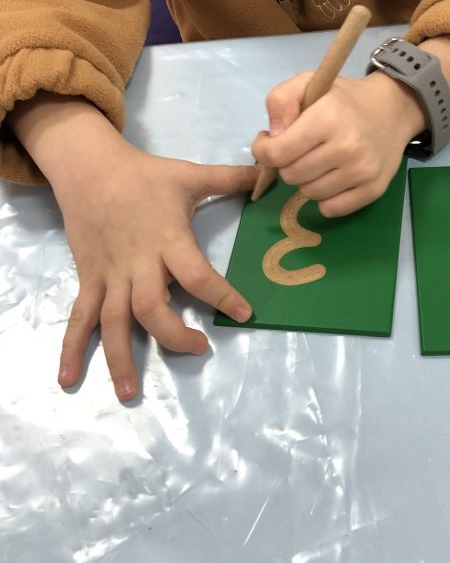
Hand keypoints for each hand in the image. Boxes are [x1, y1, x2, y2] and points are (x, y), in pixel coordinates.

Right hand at [53, 140, 256, 401]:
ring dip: (120, 358)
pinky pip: (80, 316)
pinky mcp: (89, 278)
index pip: (196, 275)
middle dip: (173, 335)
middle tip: (200, 348)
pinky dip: (71, 347)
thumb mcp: (189, 174)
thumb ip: (230, 178)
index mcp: (168, 239)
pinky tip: (68, 377)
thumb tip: (268, 171)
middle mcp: (138, 263)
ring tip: (130, 394)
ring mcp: (110, 274)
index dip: (221, 295)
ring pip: (113, 321)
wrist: (89, 168)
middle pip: (150, 308)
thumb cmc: (145, 175)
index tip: (243, 314)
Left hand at [251, 70, 425, 215]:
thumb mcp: (308, 82)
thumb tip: (271, 136)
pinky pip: (331, 209)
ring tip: (319, 161)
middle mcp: (346, 147)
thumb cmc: (344, 99)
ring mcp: (362, 171)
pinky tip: (332, 178)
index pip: (277, 153)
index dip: (264, 150)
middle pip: (291, 176)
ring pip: (309, 193)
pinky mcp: (373, 190)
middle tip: (301, 149)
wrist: (392, 110)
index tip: (270, 142)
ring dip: (307, 180)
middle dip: (288, 163)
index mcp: (327, 118)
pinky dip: (325, 198)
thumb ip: (280, 101)